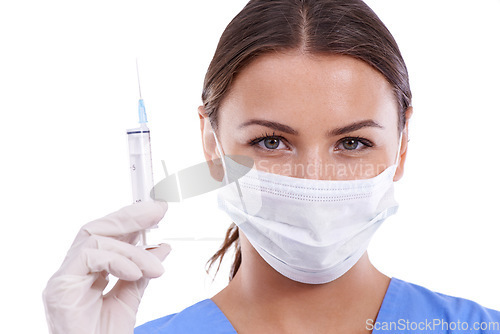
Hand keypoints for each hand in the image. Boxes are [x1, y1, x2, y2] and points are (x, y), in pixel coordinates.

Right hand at [42, 201, 170, 333]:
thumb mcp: (129, 299)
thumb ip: (141, 273)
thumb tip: (161, 248)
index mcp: (88, 273)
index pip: (108, 236)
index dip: (132, 220)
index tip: (158, 211)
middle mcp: (74, 272)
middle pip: (98, 229)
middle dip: (130, 216)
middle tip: (158, 211)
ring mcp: (64, 278)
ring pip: (96, 239)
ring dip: (132, 250)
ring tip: (155, 268)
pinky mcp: (60, 287)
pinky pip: (89, 256)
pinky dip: (117, 260)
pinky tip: (135, 273)